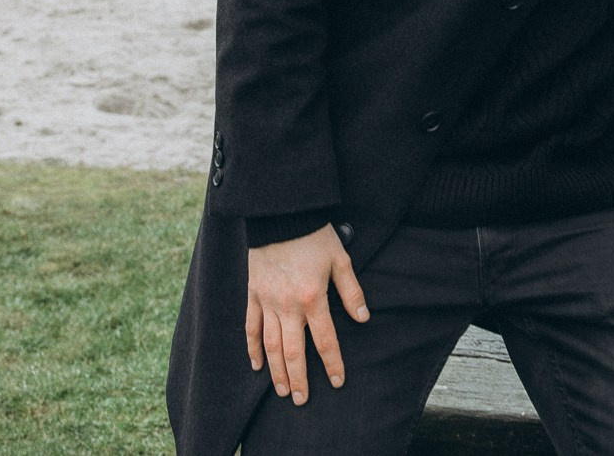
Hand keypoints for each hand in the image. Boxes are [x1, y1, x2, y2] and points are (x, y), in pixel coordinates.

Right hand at [246, 224, 368, 404]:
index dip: (332, 363)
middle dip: (299, 378)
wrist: (280, 215)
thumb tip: (363, 319)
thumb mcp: (341, 260)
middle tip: (301, 399)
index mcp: (313, 298)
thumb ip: (351, 292)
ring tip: (283, 391)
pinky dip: (252, 348)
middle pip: (293, 352)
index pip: (325, 340)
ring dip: (277, 371)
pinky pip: (250, 327)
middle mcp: (288, 306)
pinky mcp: (253, 295)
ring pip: (271, 345)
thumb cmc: (314, 236)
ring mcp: (267, 302)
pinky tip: (257, 365)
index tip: (337, 382)